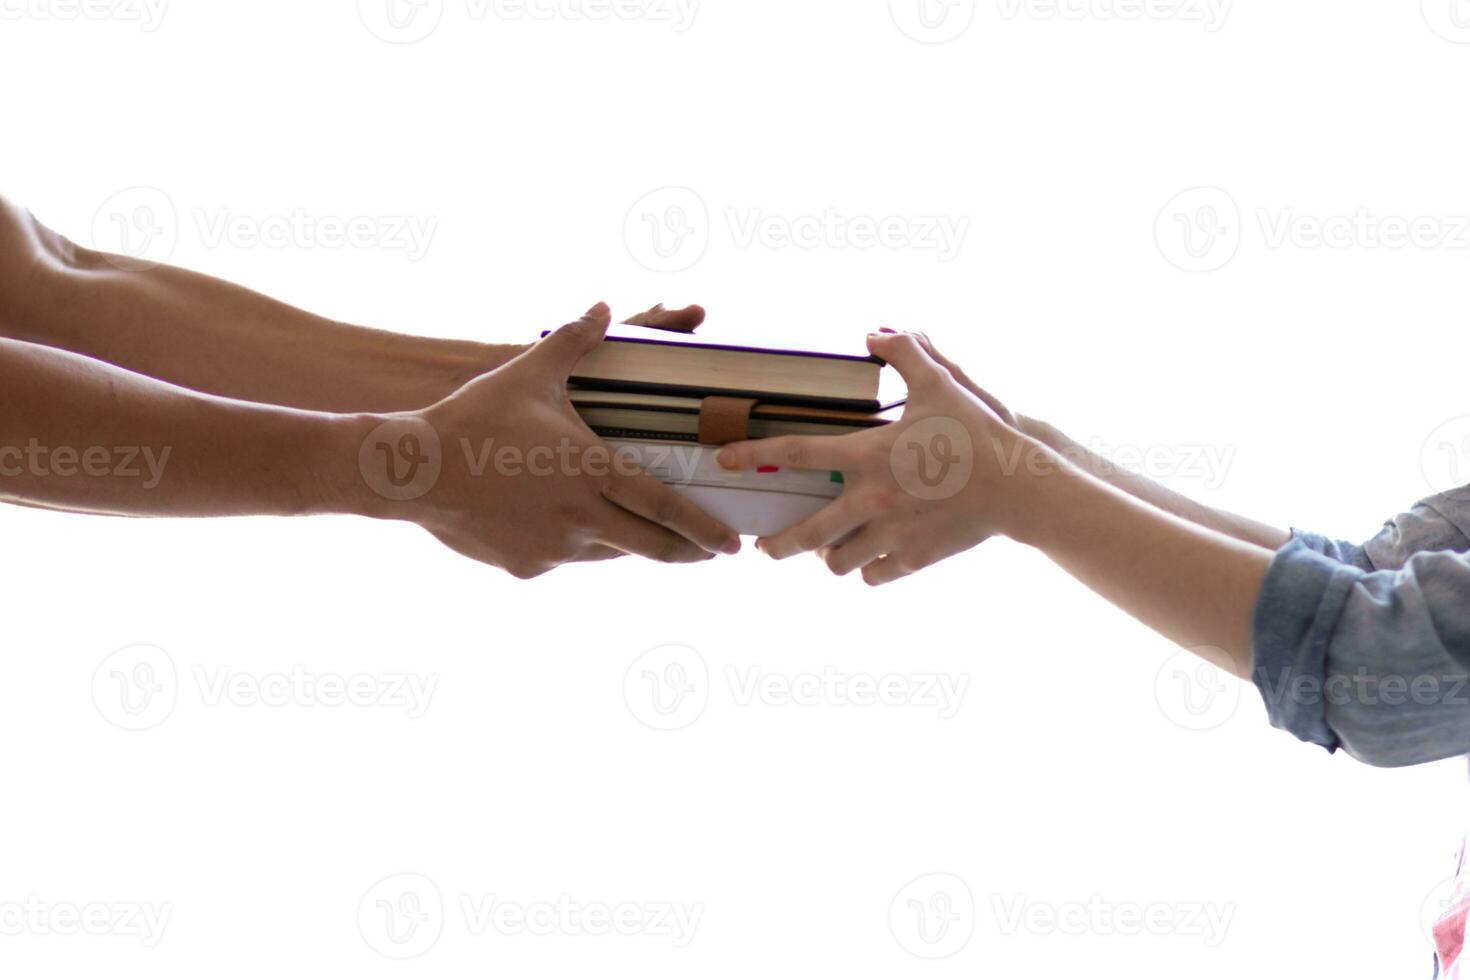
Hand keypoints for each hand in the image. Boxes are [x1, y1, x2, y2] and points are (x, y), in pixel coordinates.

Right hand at [371, 303, 740, 577]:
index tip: (731, 545)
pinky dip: (571, 545)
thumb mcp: (530, 374)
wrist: (413, 471)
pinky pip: (562, 558)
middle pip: (651, 548)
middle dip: (687, 553)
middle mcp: (583, 519)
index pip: (667, 509)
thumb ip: (574, 341)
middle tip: (708, 553)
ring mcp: (555, 550)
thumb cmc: (475, 418)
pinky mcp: (527, 567)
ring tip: (639, 533)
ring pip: (609, 554)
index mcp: (594, 472)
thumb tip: (602, 307)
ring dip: (628, 545)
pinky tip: (557, 525)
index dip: (704, 530)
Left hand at [716, 330, 1041, 585]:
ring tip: (829, 549)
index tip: (725, 460)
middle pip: (806, 532)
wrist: (1018, 486)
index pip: (797, 453)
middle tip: (766, 545)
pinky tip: (871, 561)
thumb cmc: (976, 432)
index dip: (756, 455)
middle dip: (778, 544)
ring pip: (838, 561)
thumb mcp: (941, 383)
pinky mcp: (915, 559)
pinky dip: (868, 570)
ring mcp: (891, 534)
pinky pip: (875, 575)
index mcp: (867, 456)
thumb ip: (905, 353)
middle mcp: (871, 499)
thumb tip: (875, 332)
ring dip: (829, 556)